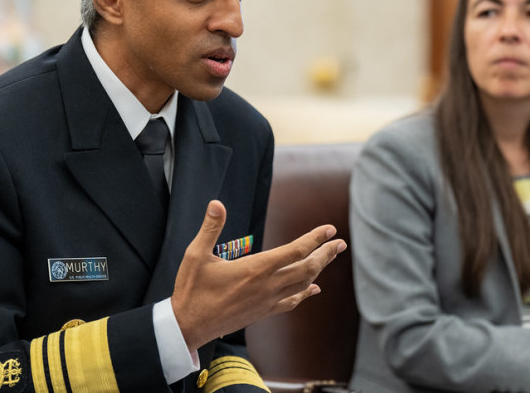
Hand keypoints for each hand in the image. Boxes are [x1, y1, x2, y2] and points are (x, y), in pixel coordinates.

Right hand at [171, 199, 346, 349]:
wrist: (189, 326)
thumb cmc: (192, 289)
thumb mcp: (196, 255)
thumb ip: (210, 228)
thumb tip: (217, 203)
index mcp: (255, 269)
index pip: (294, 251)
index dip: (315, 238)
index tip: (329, 229)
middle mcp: (267, 286)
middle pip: (307, 268)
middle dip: (325, 254)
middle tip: (340, 243)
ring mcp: (267, 301)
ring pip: (302, 285)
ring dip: (319, 270)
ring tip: (330, 257)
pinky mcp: (263, 312)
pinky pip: (292, 302)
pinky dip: (306, 293)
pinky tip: (313, 289)